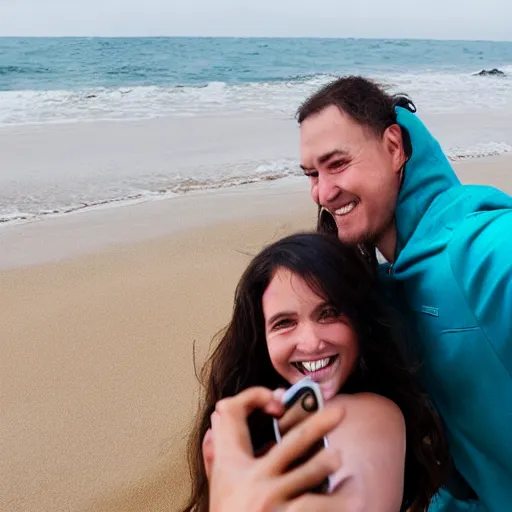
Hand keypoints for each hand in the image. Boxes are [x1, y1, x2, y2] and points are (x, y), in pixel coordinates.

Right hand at [205, 386, 343, 511]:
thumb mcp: (218, 485)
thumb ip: (216, 454)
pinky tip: (351, 492)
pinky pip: (323, 507)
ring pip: (312, 473)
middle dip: (319, 421)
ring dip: (329, 460)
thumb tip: (216, 419)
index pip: (238, 421)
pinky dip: (340, 497)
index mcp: (235, 467)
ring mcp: (275, 505)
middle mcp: (257, 483)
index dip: (255, 398)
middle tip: (340, 410)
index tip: (279, 397)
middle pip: (294, 442)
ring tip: (338, 455)